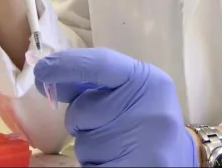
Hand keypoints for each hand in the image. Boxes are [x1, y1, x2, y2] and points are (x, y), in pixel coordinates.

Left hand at [34, 47, 196, 166]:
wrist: (179, 155)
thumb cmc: (146, 114)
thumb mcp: (128, 88)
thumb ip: (94, 81)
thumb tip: (48, 76)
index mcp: (146, 80)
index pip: (100, 65)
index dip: (65, 65)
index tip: (41, 71)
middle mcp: (149, 109)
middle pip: (83, 110)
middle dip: (80, 119)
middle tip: (103, 123)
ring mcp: (146, 144)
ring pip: (84, 145)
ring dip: (90, 146)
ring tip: (116, 145)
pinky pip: (92, 167)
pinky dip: (94, 164)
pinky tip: (112, 159)